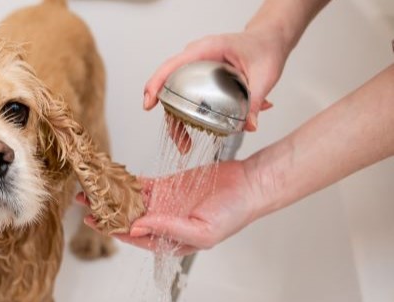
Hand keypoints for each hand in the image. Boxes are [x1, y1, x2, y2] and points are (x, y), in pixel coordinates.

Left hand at [77, 161, 260, 255]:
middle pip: (127, 218)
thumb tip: (137, 227)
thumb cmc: (234, 213)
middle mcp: (164, 223)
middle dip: (105, 212)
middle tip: (84, 202)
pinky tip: (111, 177)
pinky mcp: (168, 186)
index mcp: (170, 240)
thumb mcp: (202, 231)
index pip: (134, 236)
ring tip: (89, 189)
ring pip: (130, 201)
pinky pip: (142, 184)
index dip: (113, 229)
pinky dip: (126, 181)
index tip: (94, 221)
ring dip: (111, 195)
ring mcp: (165, 204)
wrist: (250, 185)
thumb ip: (168, 229)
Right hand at [143, 30, 285, 152]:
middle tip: (180, 142)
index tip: (149, 103)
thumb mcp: (265, 75)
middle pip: (170, 86)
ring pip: (177, 94)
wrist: (269, 41)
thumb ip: (256, 100)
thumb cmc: (264, 49)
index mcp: (206, 49)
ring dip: (178, 120)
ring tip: (186, 144)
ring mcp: (196, 68)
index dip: (156, 83)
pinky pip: (187, 96)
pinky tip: (202, 130)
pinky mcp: (201, 79)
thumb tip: (248, 126)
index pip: (172, 65)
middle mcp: (196, 58)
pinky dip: (190, 116)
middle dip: (170, 115)